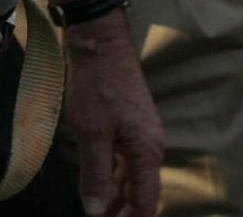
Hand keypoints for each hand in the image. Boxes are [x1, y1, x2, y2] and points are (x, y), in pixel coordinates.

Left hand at [63, 19, 160, 216]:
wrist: (99, 43)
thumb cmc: (97, 85)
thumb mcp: (92, 133)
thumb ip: (96, 175)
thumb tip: (96, 212)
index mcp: (147, 152)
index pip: (145, 203)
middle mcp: (150, 147)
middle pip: (140, 193)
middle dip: (121, 212)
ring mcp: (140, 135)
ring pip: (131, 178)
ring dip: (115, 197)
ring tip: (95, 210)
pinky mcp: (128, 125)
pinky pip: (124, 161)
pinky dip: (112, 177)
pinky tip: (98, 184)